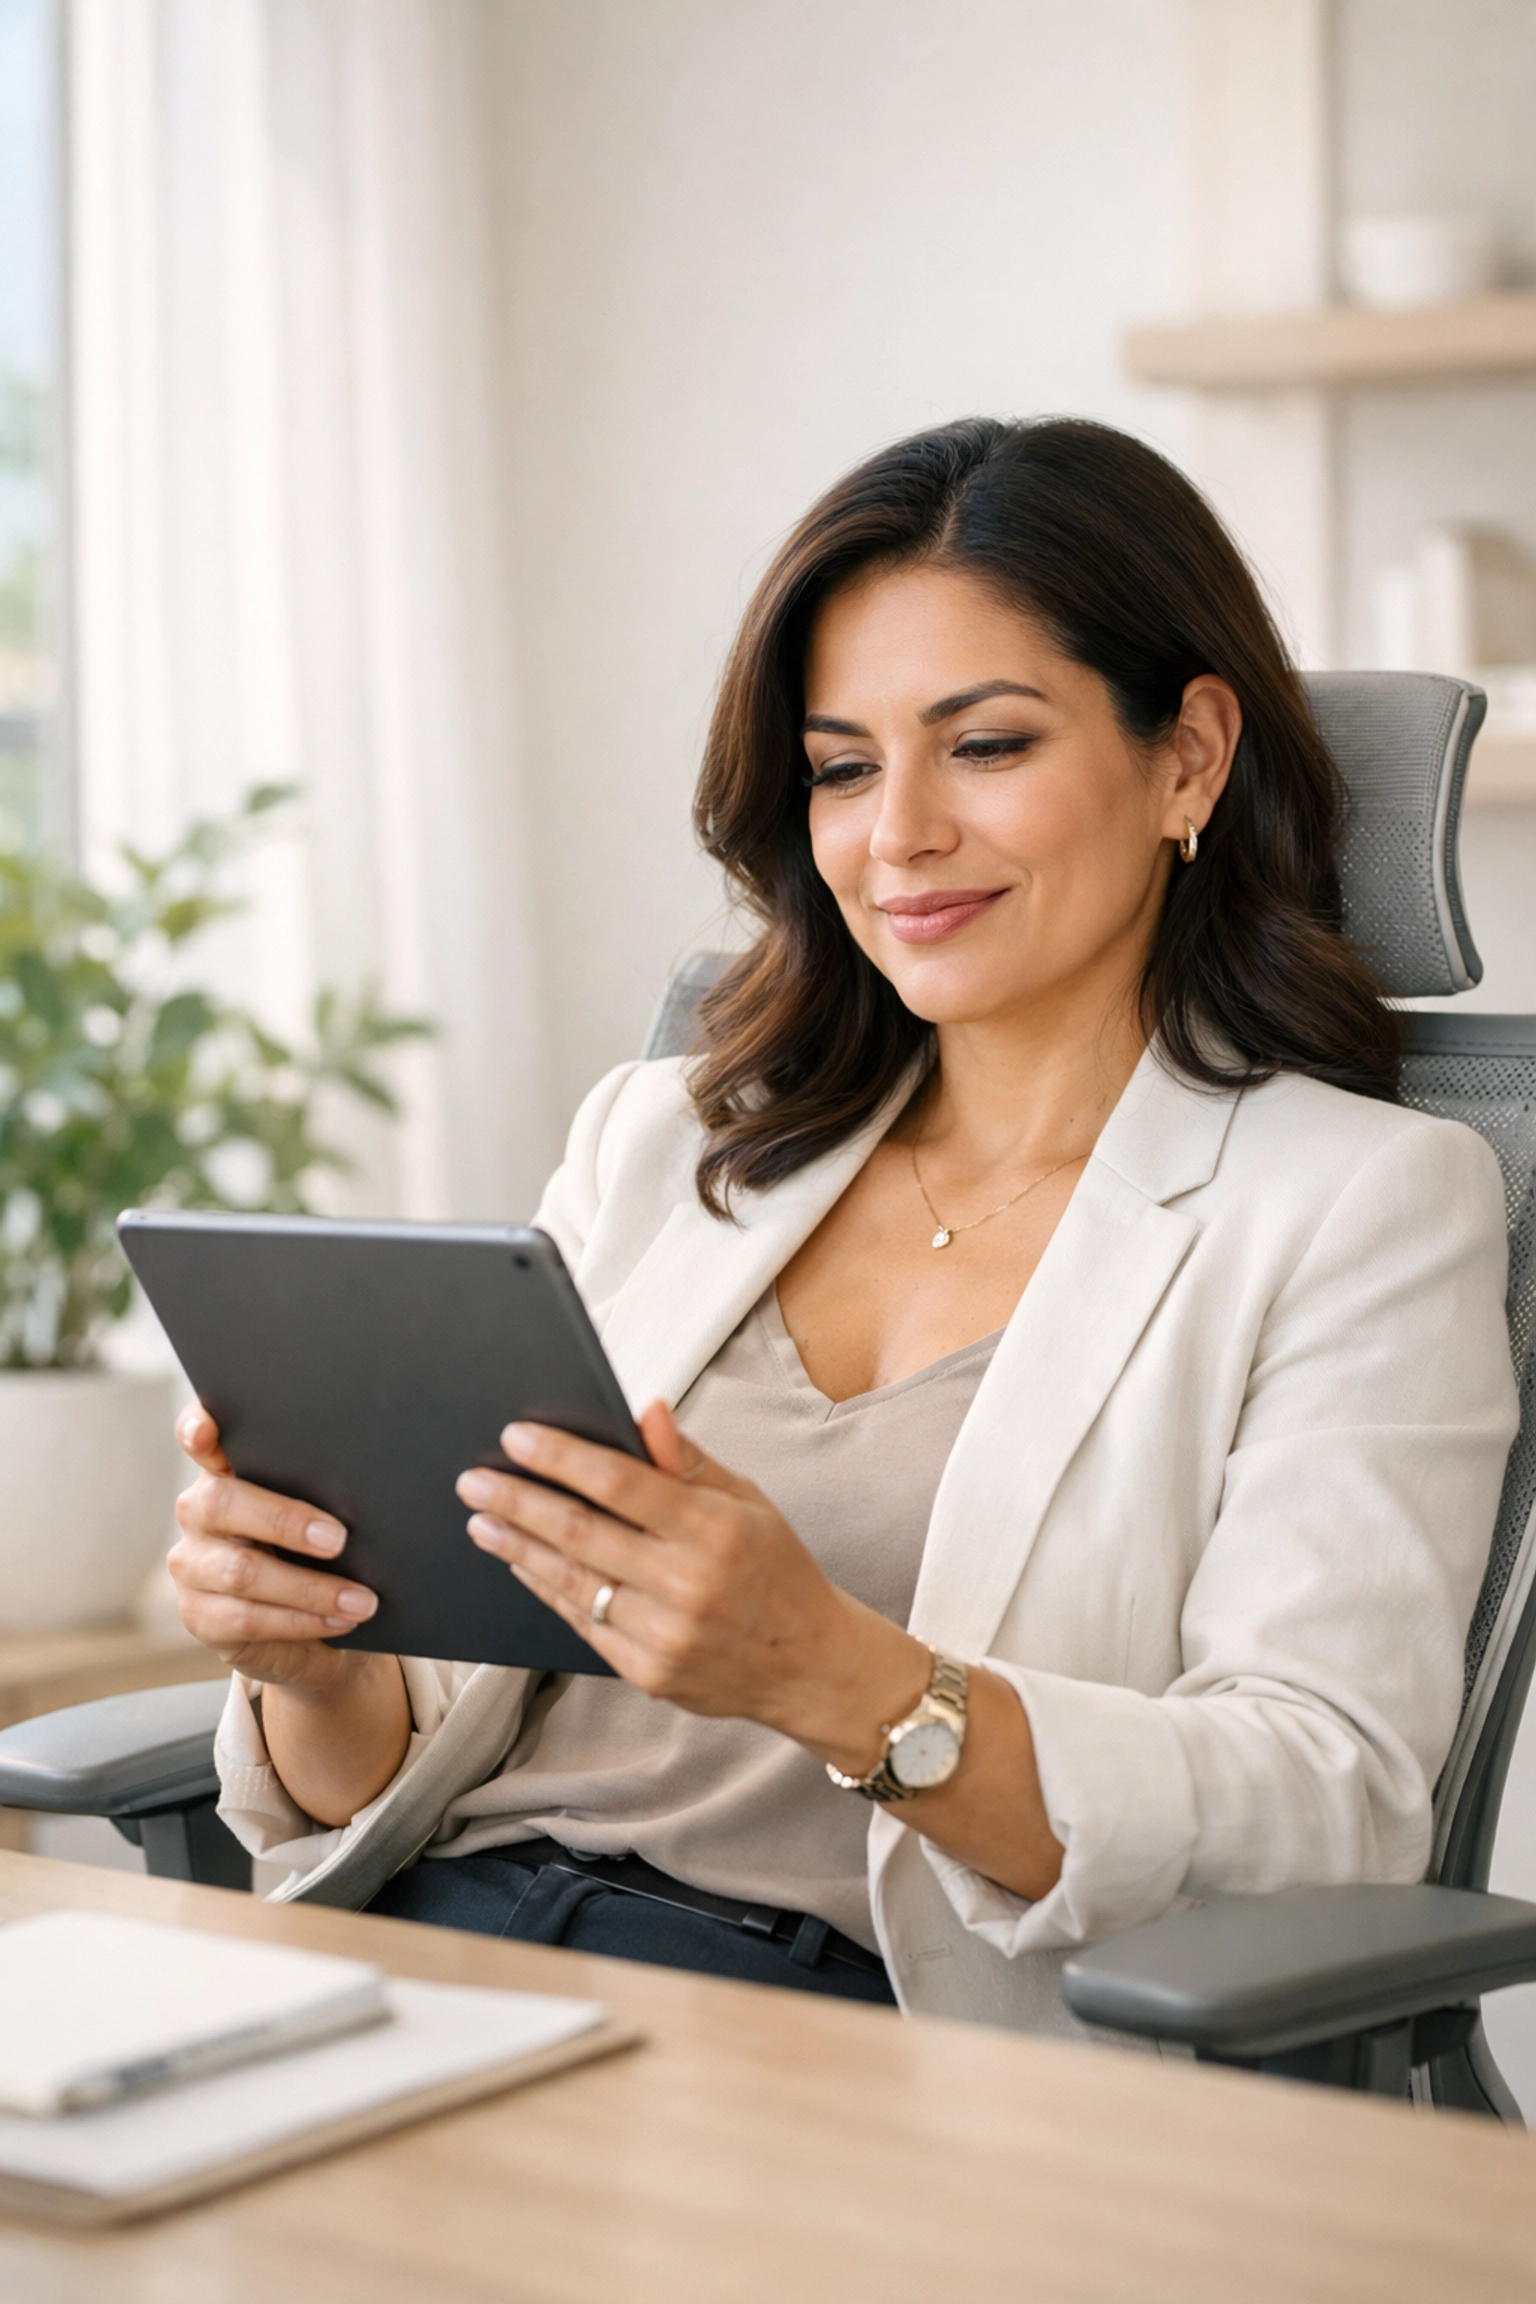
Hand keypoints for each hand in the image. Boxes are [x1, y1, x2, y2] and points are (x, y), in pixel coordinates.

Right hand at [168, 1405, 380, 1692]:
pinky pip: (249, 1619)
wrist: (308, 1628)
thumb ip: (321, 1489)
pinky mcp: (200, 1615)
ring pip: (242, 1572)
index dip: (196, 1428)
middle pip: (223, 1504)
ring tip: (362, 1600)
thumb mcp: (320, 1512)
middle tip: (339, 1538)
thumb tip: (370, 1485)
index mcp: (225, 1471)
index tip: (207, 1429)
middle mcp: (199, 1511)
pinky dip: (303, 1620)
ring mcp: (191, 1565)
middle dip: (286, 1520)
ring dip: (312, 1589)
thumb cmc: (318, 1552)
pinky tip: (339, 1620)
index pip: (197, 1438)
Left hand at [456, 1402, 928, 1772]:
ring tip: (482, 1521)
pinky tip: (522, 1564)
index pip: (621, 1483)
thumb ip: (686, 1460)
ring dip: (517, 1548)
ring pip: (571, 1581)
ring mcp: (664, 1633)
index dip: (562, 1458)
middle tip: (473, 1481)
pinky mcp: (647, 1671)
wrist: (809, 1666)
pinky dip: (546, 1588)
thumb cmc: (777, 1569)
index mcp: (714, 1530)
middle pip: (580, 1533)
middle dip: (518, 1502)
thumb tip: (644, 1409)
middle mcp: (686, 1583)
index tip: (516, 1437)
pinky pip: (580, 1623)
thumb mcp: (747, 1502)